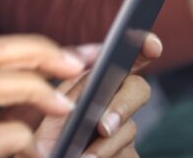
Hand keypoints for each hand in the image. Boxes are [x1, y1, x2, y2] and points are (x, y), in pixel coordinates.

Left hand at [23, 33, 161, 157]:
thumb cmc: (40, 136)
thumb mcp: (46, 104)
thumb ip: (67, 79)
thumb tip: (89, 55)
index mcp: (96, 81)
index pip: (126, 57)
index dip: (144, 46)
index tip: (152, 47)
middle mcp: (114, 102)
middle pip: (138, 88)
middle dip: (123, 105)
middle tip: (103, 126)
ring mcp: (123, 132)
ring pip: (130, 129)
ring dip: (106, 144)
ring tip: (83, 156)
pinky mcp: (127, 156)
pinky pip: (128, 155)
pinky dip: (108, 157)